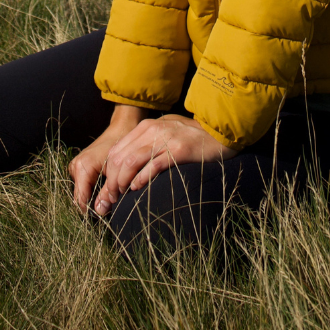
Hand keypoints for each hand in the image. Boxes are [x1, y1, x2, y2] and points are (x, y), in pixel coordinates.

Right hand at [68, 104, 145, 213]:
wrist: (121, 128)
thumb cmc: (122, 146)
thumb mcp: (116, 171)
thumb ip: (108, 191)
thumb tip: (100, 212)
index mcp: (82, 167)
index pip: (80, 199)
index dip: (90, 211)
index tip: (103, 218)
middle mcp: (75, 166)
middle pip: (80, 197)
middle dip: (92, 205)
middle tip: (108, 210)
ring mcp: (75, 166)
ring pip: (82, 192)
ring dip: (93, 198)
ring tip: (108, 200)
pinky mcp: (79, 167)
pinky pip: (83, 185)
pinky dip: (93, 190)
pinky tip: (104, 192)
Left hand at [92, 113, 235, 217]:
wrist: (221, 132)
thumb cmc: (193, 139)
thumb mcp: (166, 135)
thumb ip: (147, 147)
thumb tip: (127, 173)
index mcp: (147, 127)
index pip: (116, 150)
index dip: (107, 174)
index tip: (107, 193)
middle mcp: (153, 130)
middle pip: (119, 157)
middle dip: (110, 182)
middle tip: (110, 201)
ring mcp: (166, 139)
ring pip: (131, 161)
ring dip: (121, 182)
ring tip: (120, 198)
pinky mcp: (179, 150)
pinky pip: (153, 165)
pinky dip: (141, 178)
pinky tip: (136, 188)